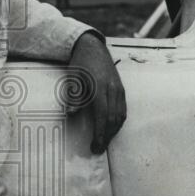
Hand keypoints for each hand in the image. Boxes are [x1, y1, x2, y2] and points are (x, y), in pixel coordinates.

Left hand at [66, 32, 125, 153]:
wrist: (92, 47)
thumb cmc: (80, 63)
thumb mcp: (73, 78)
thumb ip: (73, 96)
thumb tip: (71, 114)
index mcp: (100, 87)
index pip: (103, 116)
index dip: (100, 133)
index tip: (95, 146)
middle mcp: (112, 89)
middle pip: (113, 119)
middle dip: (107, 137)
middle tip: (98, 148)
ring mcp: (119, 88)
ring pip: (120, 115)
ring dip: (114, 131)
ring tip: (104, 141)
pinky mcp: (121, 88)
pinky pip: (123, 109)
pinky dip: (118, 121)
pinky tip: (112, 128)